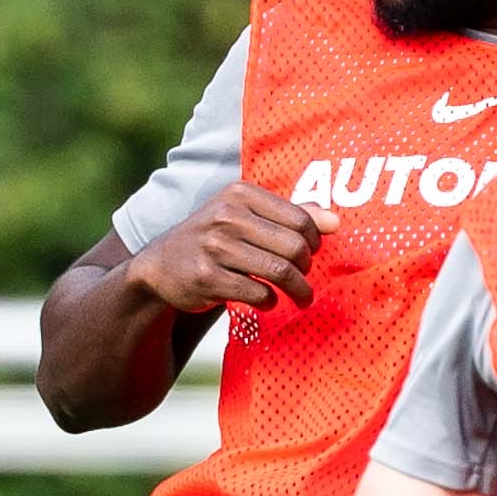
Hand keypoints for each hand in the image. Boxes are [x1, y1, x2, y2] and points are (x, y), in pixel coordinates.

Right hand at [126, 184, 322, 319]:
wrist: (160, 266)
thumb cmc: (214, 239)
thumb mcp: (245, 217)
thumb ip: (290, 216)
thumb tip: (336, 223)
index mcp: (240, 193)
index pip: (300, 219)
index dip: (314, 243)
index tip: (310, 255)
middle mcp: (226, 216)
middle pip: (293, 248)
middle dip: (307, 270)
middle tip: (304, 280)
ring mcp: (215, 247)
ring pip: (280, 272)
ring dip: (298, 291)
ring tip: (301, 298)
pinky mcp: (207, 278)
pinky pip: (258, 293)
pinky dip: (269, 301)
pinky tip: (266, 301)